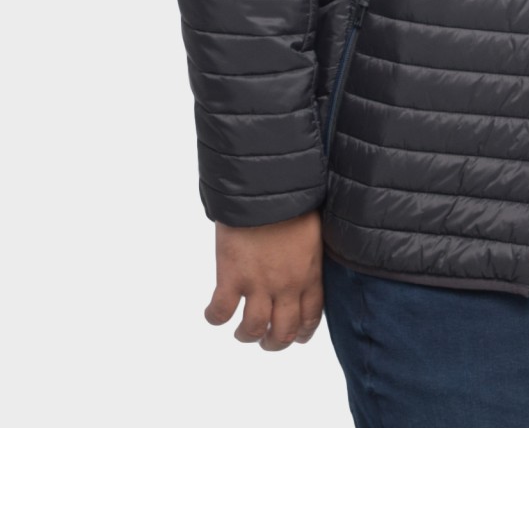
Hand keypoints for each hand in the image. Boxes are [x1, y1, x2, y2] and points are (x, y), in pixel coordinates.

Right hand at [205, 210, 323, 349]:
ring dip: (246, 336)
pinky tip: (214, 314)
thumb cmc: (294, 201)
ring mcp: (258, 284)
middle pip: (282, 333)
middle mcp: (286, 286)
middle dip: (274, 343)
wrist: (268, 186)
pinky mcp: (231, 276)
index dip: (301, 333)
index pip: (310, 319)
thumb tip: (306, 268)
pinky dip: (214, 317)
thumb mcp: (314, 234)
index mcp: (309, 276)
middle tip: (265, 340)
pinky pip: (221, 311)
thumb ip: (310, 259)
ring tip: (241, 331)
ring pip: (252, 330)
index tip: (295, 336)